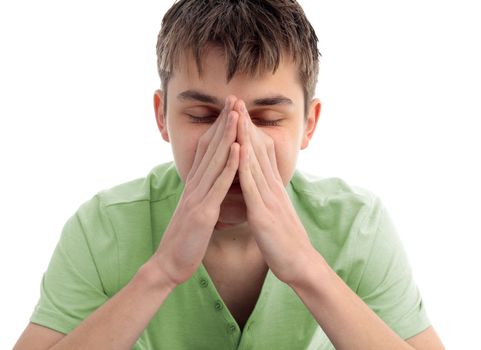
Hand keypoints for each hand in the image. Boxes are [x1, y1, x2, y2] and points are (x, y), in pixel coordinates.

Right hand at [152, 96, 239, 285]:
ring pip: (215, 161)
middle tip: (233, 99)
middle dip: (223, 123)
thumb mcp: (194, 210)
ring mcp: (198, 197)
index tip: (230, 109)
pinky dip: (229, 165)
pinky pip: (219, 185)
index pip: (208, 151)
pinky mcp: (203, 212)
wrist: (169, 264)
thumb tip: (209, 183)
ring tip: (237, 114)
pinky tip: (238, 149)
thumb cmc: (185, 240)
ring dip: (227, 136)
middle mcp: (195, 186)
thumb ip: (202, 194)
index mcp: (195, 186)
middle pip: (210, 149)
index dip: (219, 129)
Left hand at [233, 99, 318, 285]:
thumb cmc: (284, 239)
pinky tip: (239, 148)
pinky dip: (245, 165)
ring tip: (235, 113)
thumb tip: (260, 182)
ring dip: (244, 136)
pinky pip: (252, 185)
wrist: (299, 263)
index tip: (237, 111)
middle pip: (257, 149)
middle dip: (245, 123)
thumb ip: (267, 194)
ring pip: (254, 161)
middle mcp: (272, 186)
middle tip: (235, 99)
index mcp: (272, 187)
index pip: (259, 152)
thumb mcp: (275, 210)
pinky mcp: (263, 212)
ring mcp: (268, 197)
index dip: (248, 130)